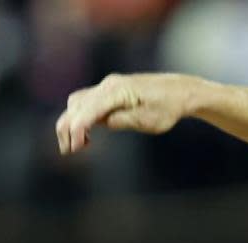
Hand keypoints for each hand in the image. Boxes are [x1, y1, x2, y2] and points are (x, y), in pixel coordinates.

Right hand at [56, 73, 196, 154]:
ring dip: (72, 123)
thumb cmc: (167, 108)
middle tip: (68, 152)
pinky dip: (80, 118)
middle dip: (67, 129)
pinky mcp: (109, 91)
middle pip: (76, 106)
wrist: (180, 92)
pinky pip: (87, 102)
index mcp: (117, 91)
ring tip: (78, 146)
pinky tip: (87, 136)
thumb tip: (100, 123)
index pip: (88, 110)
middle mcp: (108, 85)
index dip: (77, 129)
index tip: (74, 148)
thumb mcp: (148, 120)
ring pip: (78, 103)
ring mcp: (107, 86)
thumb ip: (122, 121)